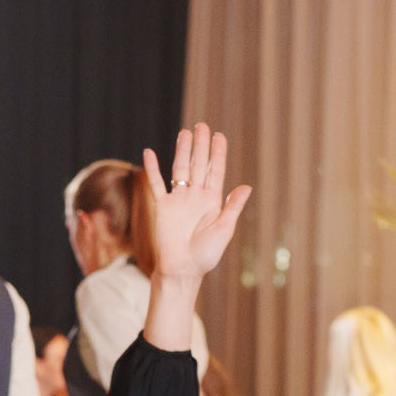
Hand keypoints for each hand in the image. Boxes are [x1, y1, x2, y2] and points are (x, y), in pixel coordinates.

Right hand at [143, 124, 251, 283]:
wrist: (182, 269)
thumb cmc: (206, 255)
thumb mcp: (224, 229)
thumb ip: (233, 207)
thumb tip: (246, 186)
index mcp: (212, 201)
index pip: (215, 171)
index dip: (218, 153)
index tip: (219, 136)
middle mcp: (195, 196)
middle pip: (198, 165)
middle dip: (200, 146)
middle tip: (202, 126)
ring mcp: (178, 200)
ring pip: (179, 169)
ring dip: (182, 151)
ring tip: (185, 133)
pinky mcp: (161, 207)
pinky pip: (156, 184)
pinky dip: (152, 169)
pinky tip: (149, 153)